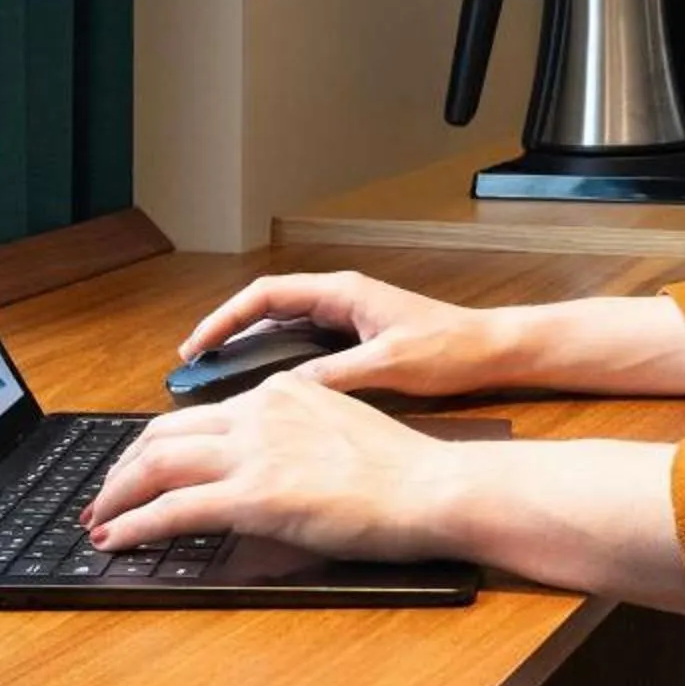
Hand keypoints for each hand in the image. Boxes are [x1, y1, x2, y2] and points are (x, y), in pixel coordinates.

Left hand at [80, 372, 456, 559]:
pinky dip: (134, 525)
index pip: (199, 415)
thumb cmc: (401, 471)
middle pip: (161, 433)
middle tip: (104, 498)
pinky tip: (116, 540)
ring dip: (115, 496)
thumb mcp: (338, 430)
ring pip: (155, 465)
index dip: (156, 446)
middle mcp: (258, 411)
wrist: (430, 486)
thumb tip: (265, 469)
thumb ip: (292, 437)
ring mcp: (253, 451)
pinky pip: (172, 509)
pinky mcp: (252, 495)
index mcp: (281, 391)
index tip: (139, 468)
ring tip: (98, 520)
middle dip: (122, 468)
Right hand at [175, 269, 515, 398]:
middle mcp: (339, 299)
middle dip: (227, 333)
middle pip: (266, 309)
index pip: (266, 296)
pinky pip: (302, 346)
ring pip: (282, 329)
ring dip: (248, 349)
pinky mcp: (356, 340)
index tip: (196, 346)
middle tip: (192, 366)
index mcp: (342, 292)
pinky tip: (262, 393)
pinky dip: (275, 363)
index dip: (225, 319)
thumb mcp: (388, 364)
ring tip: (215, 381)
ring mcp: (347, 318)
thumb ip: (335, 375)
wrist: (492, 350)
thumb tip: (284, 392)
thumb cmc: (450, 349)